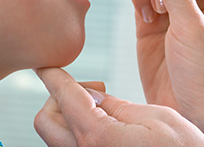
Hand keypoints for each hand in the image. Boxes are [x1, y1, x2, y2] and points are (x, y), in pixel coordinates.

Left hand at [33, 66, 203, 146]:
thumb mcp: (158, 119)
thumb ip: (120, 106)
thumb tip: (94, 97)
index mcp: (98, 137)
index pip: (64, 97)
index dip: (54, 76)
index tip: (45, 66)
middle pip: (47, 120)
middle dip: (61, 99)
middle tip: (96, 93)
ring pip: (57, 136)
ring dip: (72, 117)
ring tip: (108, 112)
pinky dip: (82, 131)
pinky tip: (111, 129)